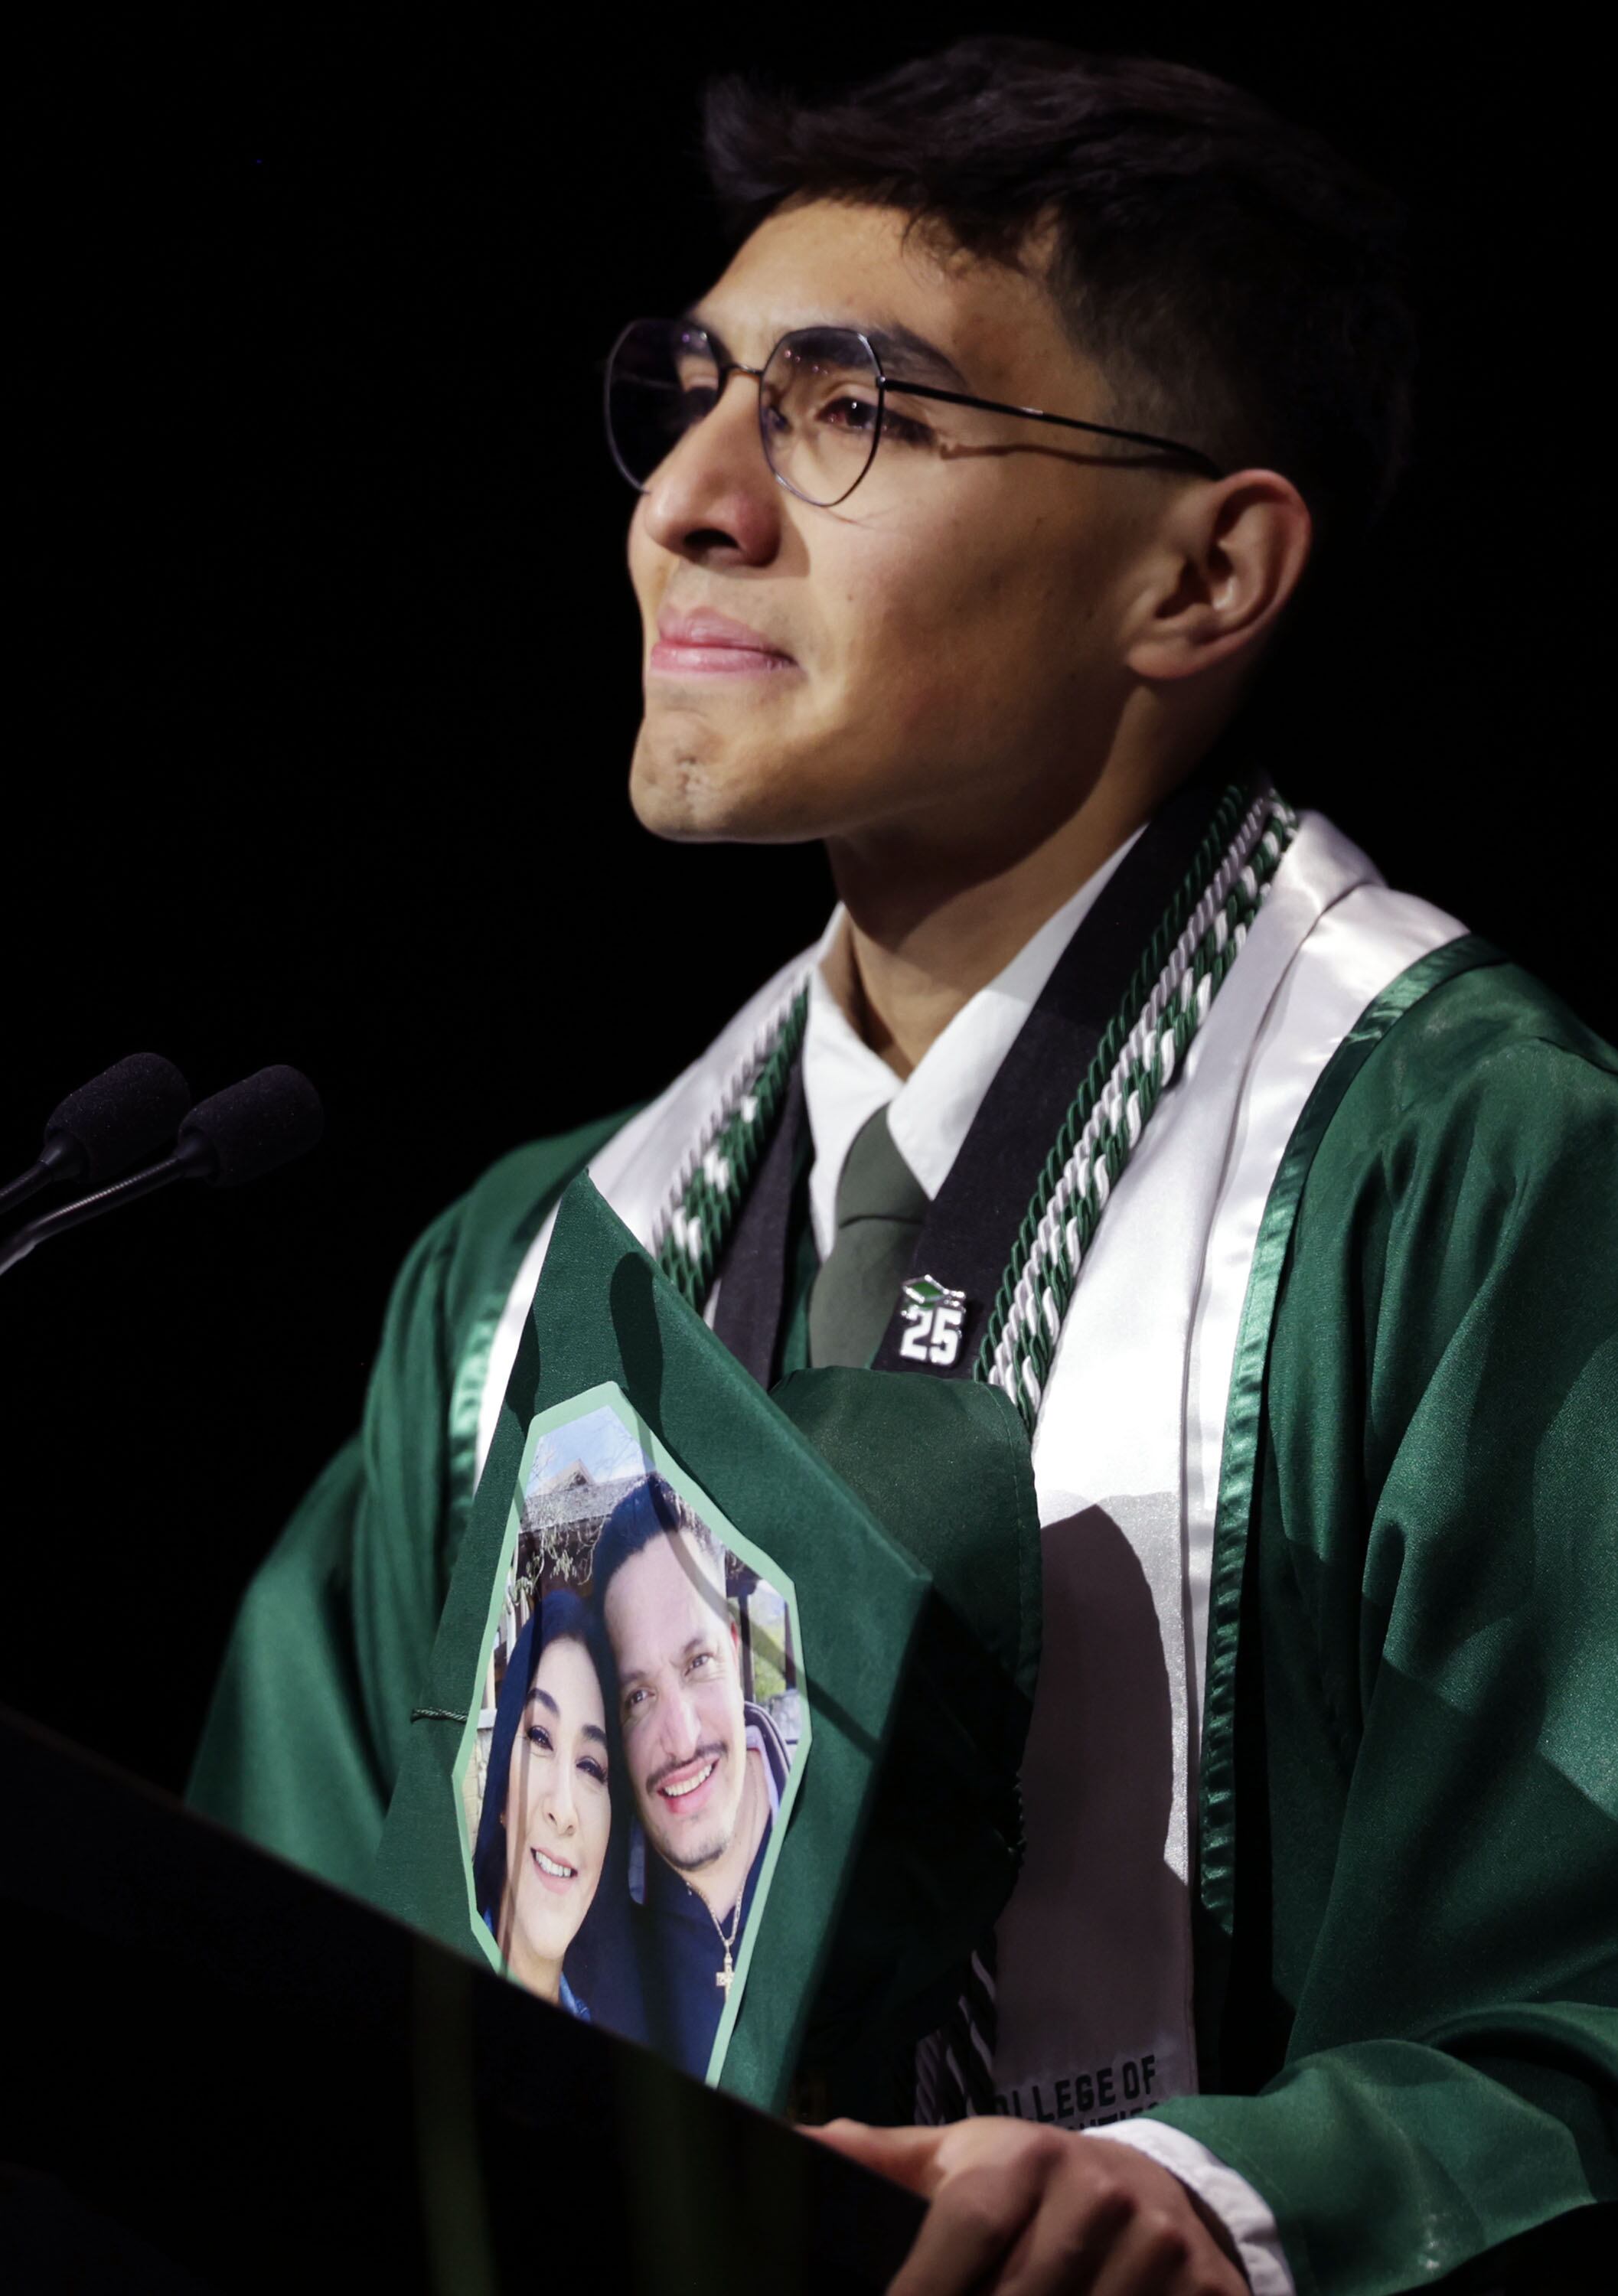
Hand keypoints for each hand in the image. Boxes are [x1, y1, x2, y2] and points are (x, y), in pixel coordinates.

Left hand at [810, 2118, 1247, 2295]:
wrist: (1153, 2189)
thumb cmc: (1028, 2185)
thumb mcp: (957, 2159)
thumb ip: (878, 2160)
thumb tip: (793, 2142)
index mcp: (1027, 2157)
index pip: (966, 2228)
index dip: (922, 2288)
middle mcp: (1099, 2191)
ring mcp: (1162, 2246)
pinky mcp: (1215, 2290)